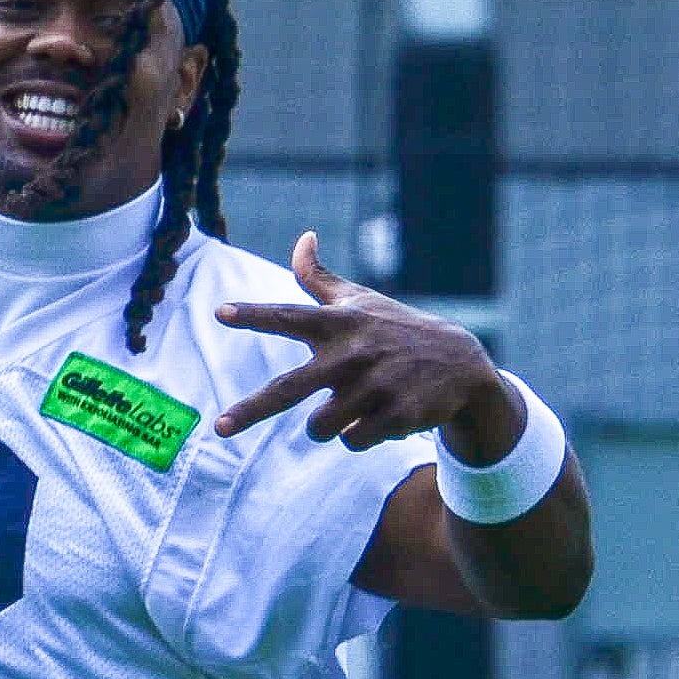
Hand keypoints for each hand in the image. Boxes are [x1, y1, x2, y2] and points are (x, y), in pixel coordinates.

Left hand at [212, 233, 517, 455]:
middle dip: (251, 409)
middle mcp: (353, 353)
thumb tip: (302, 237)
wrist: (461, 364)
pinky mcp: (397, 415)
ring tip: (353, 406)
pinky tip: (382, 416)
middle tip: (218, 427)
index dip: (254, 314)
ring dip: (328, 426)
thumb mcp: (361, 301)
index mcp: (340, 323)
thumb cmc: (396, 330)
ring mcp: (375, 386)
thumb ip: (320, 278)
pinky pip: (353, 440)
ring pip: (320, 426)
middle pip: (290, 388)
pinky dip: (359, 435)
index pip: (289, 316)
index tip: (220, 312)